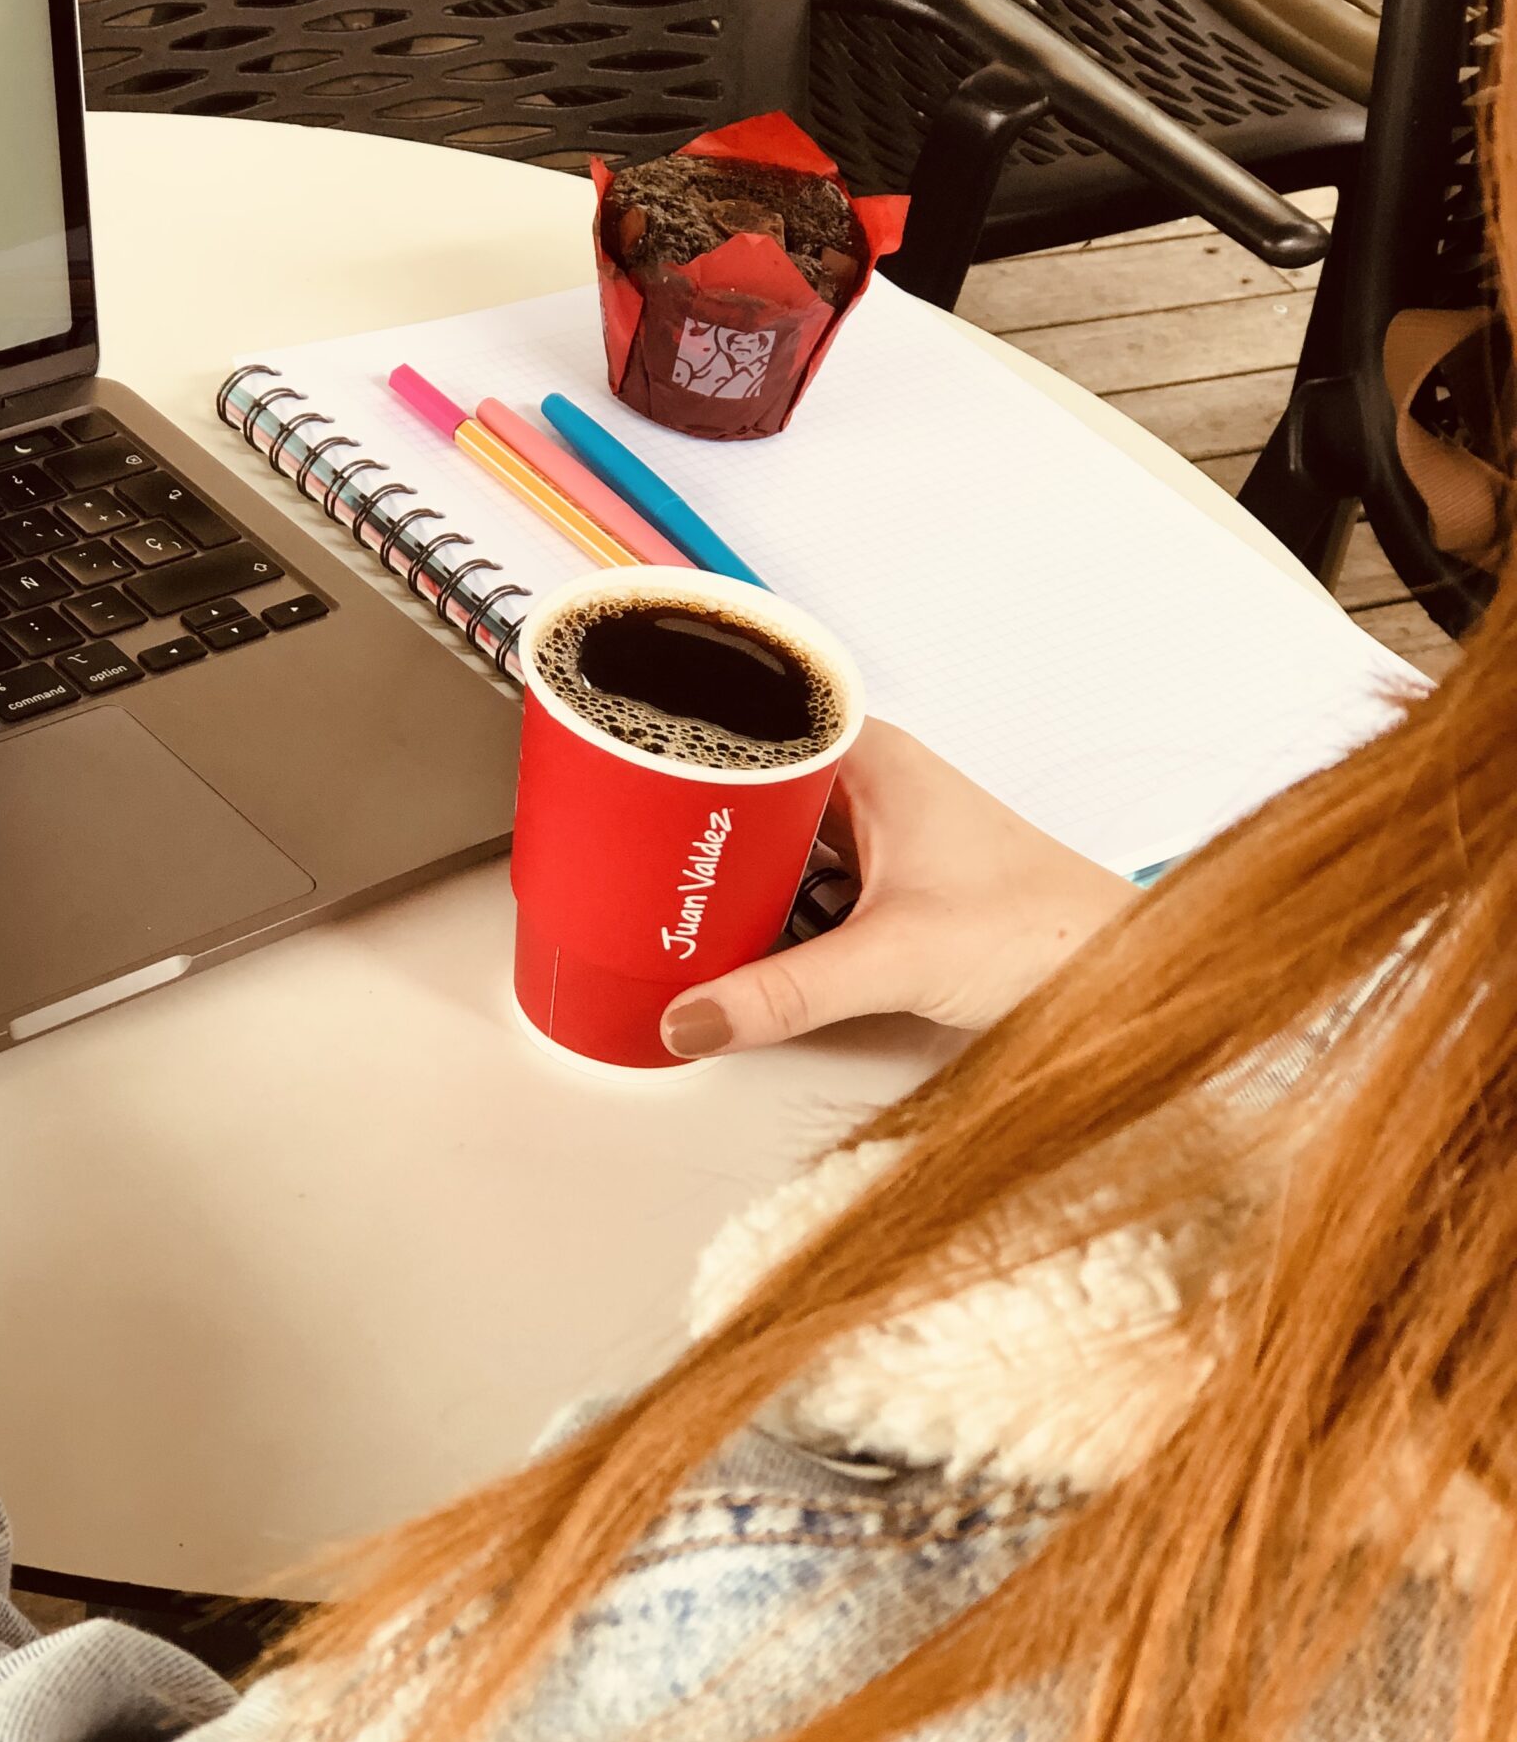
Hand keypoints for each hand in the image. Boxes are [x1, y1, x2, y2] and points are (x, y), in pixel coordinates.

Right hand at [660, 718, 1132, 1056]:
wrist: (1120, 980)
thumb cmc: (1050, 929)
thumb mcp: (894, 960)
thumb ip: (784, 994)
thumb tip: (693, 1016)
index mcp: (872, 759)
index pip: (753, 725)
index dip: (685, 750)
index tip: (621, 774)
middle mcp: (871, 786)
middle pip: (752, 793)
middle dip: (696, 833)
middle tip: (627, 864)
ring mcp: (877, 837)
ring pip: (773, 845)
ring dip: (732, 880)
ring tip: (665, 906)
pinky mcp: (883, 888)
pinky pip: (798, 887)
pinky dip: (766, 914)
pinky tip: (733, 943)